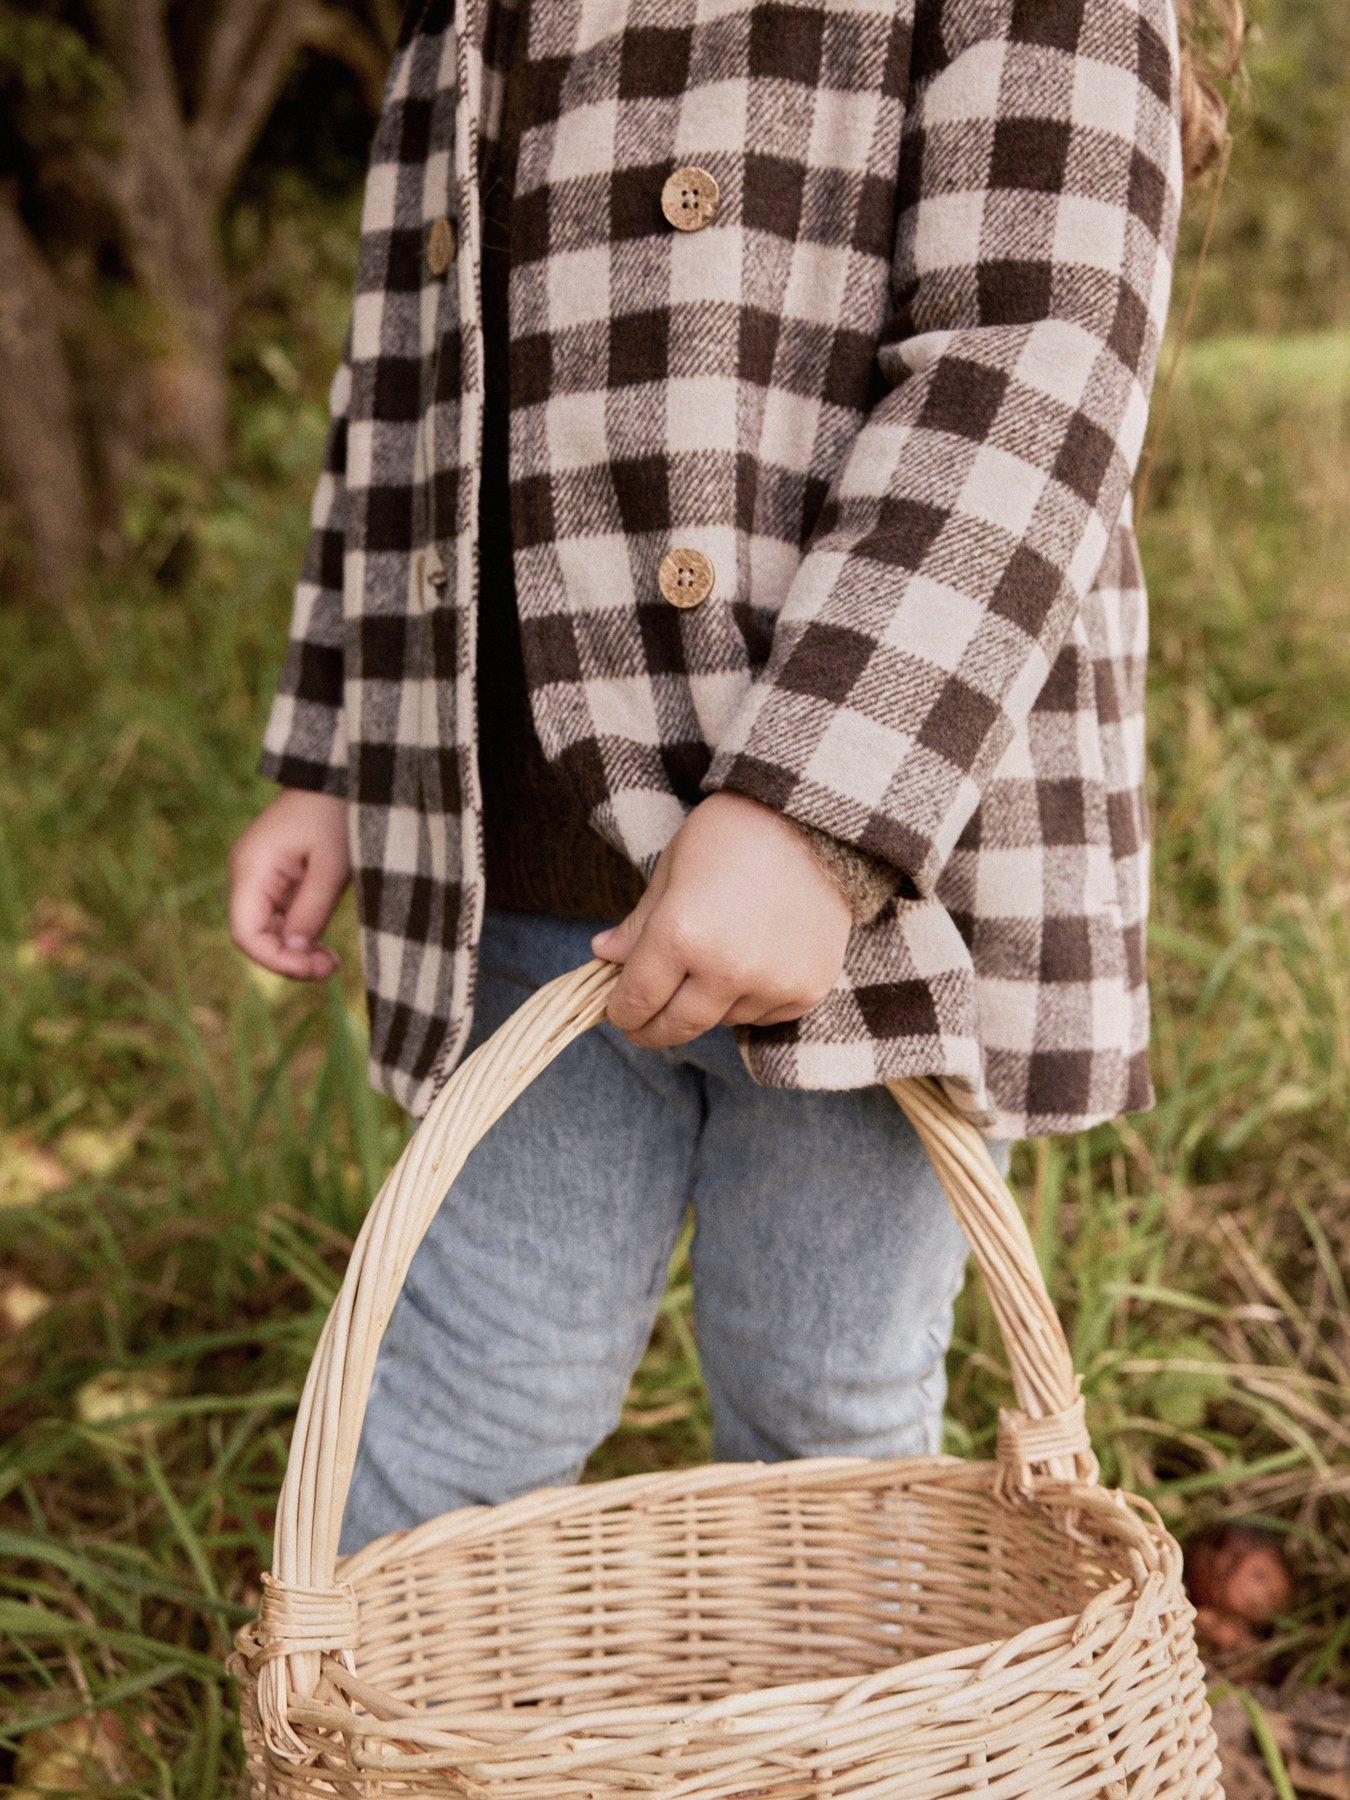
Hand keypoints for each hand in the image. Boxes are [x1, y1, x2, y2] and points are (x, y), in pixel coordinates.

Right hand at [228, 789, 349, 979]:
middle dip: (288, 960)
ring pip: (266, 931)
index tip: (313, 969)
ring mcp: (257, 875)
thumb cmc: (335, 814)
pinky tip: (323, 947)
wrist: (335, 778)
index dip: (275, 960)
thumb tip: (295, 951)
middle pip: (253, 936)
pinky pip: (277, 917)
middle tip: (330, 968)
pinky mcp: (273, 877)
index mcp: (251, 868)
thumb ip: (312, 910)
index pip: (245, 932)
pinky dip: (297, 935)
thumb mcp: (333, 865)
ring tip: (330, 962)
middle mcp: (246, 874)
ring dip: (294, 951)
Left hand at [591, 792, 850, 1048]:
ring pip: (721, 1020)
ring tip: (708, 972)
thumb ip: (640, 922)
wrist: (816, 824)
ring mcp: (772, 984)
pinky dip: (748, 1001)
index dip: (621, 1011)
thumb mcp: (673, 868)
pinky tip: (749, 967)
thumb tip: (604, 955)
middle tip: (642, 1027)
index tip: (618, 1014)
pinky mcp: (807, 990)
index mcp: (682, 934)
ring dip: (705, 1007)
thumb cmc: (733, 834)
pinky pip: (763, 1015)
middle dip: (651, 1030)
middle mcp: (728, 969)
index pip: (637, 999)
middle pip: (677, 1025)